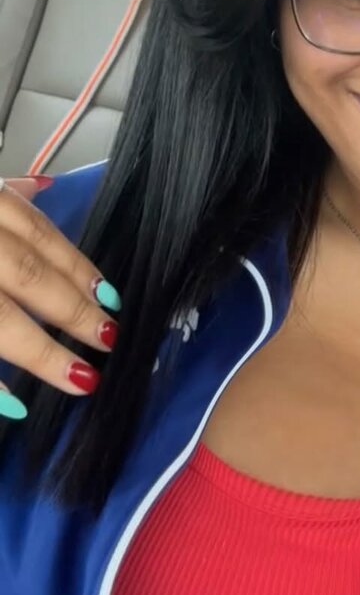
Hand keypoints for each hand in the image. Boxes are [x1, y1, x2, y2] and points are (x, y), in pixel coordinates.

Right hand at [0, 177, 120, 420]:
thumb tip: (44, 188)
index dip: (80, 269)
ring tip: (77, 378)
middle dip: (72, 312)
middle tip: (109, 342)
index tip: (113, 300)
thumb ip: (1, 193)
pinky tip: (12, 405)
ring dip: (38, 352)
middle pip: (26, 276)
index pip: (40, 236)